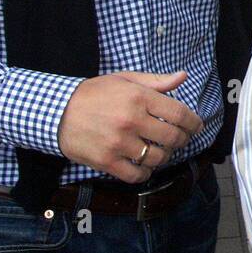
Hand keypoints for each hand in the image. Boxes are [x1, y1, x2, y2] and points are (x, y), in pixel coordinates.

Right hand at [57, 71, 202, 184]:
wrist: (56, 112)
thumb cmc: (93, 94)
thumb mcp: (124, 79)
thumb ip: (155, 81)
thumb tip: (182, 77)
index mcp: (138, 97)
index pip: (179, 113)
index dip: (193, 122)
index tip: (195, 126)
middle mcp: (131, 120)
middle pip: (173, 138)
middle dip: (182, 140)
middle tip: (180, 139)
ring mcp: (119, 143)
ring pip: (158, 158)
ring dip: (164, 156)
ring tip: (160, 150)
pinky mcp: (107, 161)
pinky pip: (137, 174)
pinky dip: (146, 172)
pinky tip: (144, 164)